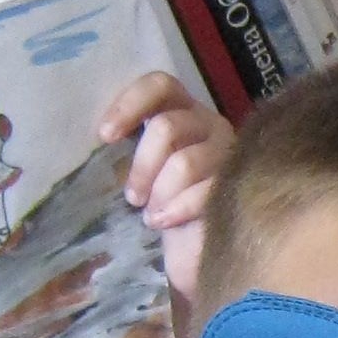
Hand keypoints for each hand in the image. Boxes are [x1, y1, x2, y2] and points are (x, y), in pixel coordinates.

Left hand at [101, 72, 233, 295]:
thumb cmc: (163, 207)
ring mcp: (228, 154)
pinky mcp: (239, 186)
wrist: (195, 252)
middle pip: (168, 126)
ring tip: (152, 215)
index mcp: (182, 113)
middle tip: (133, 196)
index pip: (160, 86)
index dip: (130, 104)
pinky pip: (203, 191)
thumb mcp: (142, 173)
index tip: (105, 136)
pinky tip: (163, 223)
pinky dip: (176, 209)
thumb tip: (99, 139)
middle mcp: (210, 125)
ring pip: (184, 162)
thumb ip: (128, 151)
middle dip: (142, 165)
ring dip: (160, 192)